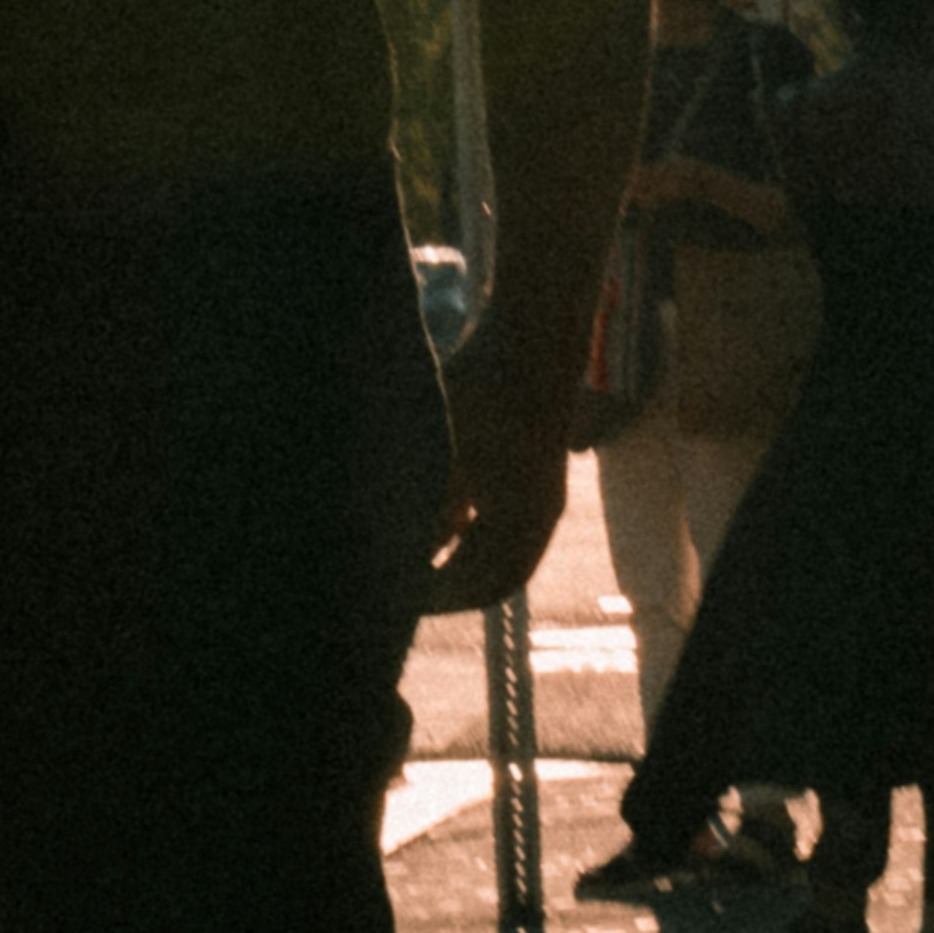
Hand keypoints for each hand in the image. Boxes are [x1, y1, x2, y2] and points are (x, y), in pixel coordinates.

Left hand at [417, 364, 576, 623]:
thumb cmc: (482, 390)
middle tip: (405, 592)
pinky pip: (505, 520)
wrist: (531, 335)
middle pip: (495, 575)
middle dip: (451, 586)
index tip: (395, 597)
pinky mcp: (533, 471)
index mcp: (522, 520)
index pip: (479, 584)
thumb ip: (422, 508)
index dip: (435, 597)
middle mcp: (538, 515)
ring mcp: (539, 494)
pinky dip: (474, 530)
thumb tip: (393, 557)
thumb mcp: (441, 452)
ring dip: (461, 559)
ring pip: (499, 548)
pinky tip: (443, 525)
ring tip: (416, 561)